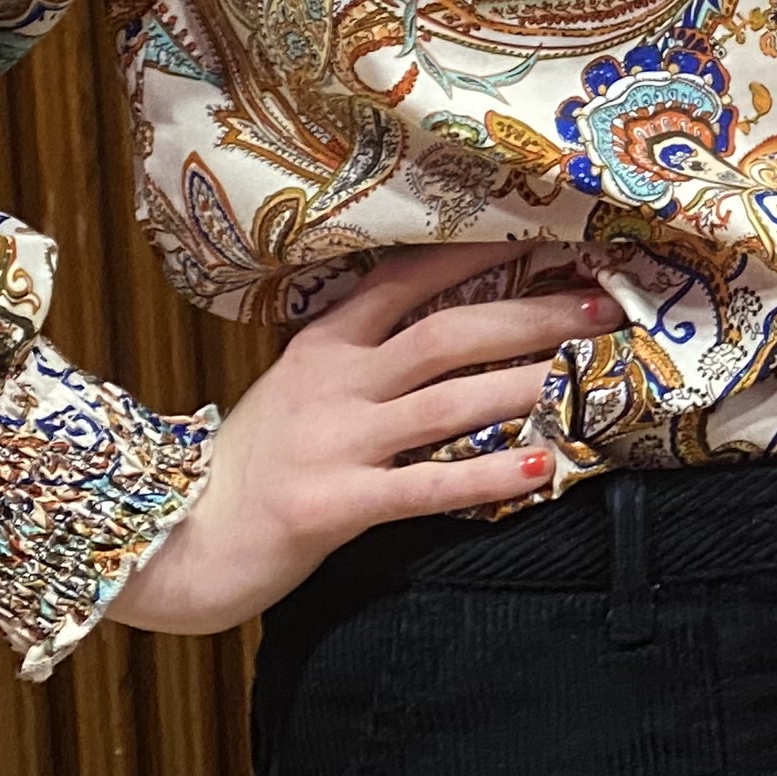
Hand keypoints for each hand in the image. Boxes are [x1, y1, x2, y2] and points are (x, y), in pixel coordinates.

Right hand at [106, 240, 615, 635]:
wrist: (171, 542)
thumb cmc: (250, 465)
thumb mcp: (302, 389)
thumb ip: (365, 356)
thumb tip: (459, 327)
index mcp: (326, 342)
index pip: (410, 276)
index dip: (481, 252)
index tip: (550, 233)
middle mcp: (333, 381)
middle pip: (449, 332)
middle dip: (533, 316)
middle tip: (605, 308)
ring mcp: (333, 442)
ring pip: (448, 401)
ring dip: (528, 384)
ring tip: (594, 375)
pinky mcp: (332, 506)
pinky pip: (423, 486)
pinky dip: (485, 474)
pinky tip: (541, 467)